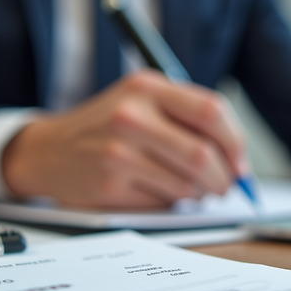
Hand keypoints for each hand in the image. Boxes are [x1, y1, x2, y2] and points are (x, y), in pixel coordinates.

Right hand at [1, 71, 248, 207]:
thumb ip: (188, 118)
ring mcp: (118, 151)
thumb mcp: (142, 100)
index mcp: (147, 86)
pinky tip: (155, 191)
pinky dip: (170, 203)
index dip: (236, 143)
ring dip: (197, 195)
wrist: (50, 150)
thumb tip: (238, 162)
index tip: (241, 165)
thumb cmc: (108, 127)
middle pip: (203, 155)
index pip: (211, 112)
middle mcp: (131, 115)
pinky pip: (163, 203)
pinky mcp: (109, 185)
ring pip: (187, 185)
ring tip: (187, 189)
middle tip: (224, 188)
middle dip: (224, 179)